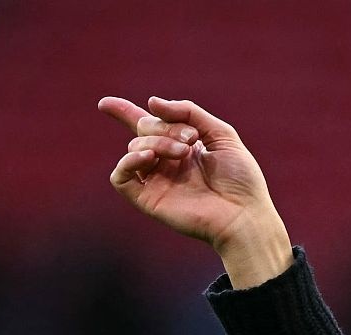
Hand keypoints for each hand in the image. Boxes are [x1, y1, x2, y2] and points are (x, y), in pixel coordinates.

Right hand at [99, 95, 291, 286]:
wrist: (245, 215)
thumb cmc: (241, 179)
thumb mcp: (222, 134)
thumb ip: (189, 112)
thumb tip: (151, 102)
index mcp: (182, 146)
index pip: (147, 125)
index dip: (124, 112)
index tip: (105, 104)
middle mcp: (166, 162)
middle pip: (144, 129)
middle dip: (164, 127)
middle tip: (190, 139)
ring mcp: (156, 180)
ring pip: (135, 147)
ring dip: (157, 143)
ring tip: (183, 153)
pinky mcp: (148, 199)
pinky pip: (121, 177)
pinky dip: (128, 162)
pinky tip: (149, 158)